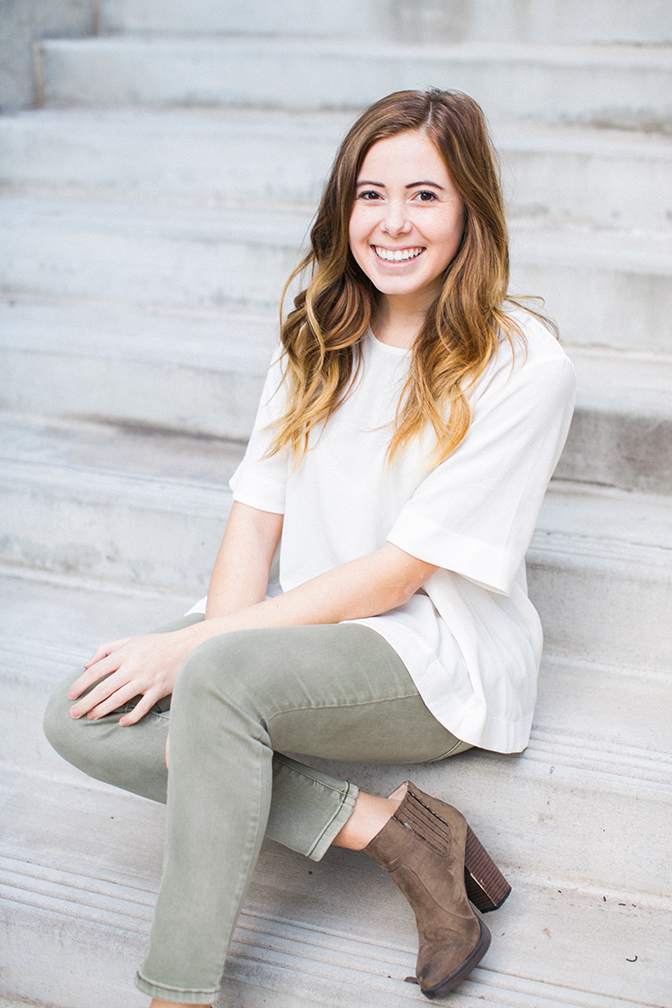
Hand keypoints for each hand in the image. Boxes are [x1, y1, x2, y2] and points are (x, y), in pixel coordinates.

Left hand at [67, 630, 195, 725]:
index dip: (81, 683)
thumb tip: (87, 665)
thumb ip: (107, 649)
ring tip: (90, 717)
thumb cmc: (156, 644)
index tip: (70, 695)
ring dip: (102, 710)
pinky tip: (121, 722)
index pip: (96, 670)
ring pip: (119, 698)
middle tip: (73, 713)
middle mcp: (133, 666)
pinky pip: (142, 707)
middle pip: (104, 688)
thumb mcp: (130, 640)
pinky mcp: (159, 689)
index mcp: (125, 653)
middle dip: (86, 702)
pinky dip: (131, 716)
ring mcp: (146, 679)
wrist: (187, 646)